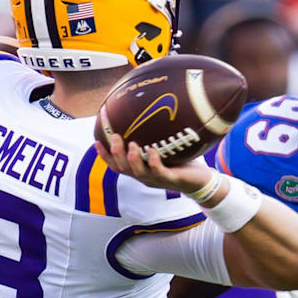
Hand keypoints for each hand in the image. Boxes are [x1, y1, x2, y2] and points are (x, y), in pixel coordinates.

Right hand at [94, 133, 211, 193]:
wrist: (201, 181)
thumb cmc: (181, 164)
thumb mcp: (164, 151)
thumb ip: (153, 140)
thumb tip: (148, 115)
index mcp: (141, 170)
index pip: (117, 166)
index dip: (105, 156)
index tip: (96, 141)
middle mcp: (146, 177)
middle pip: (123, 169)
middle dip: (116, 154)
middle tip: (115, 138)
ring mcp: (158, 180)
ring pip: (138, 173)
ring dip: (133, 159)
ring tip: (131, 144)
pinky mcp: (172, 180)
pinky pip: (160, 173)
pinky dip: (154, 162)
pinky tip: (152, 151)